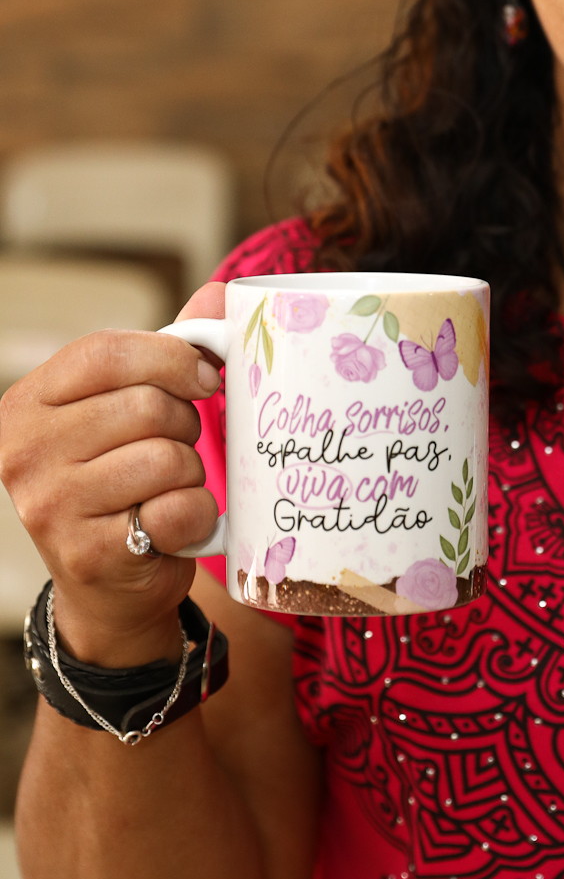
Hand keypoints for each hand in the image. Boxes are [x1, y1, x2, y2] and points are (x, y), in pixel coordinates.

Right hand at [0, 282, 226, 665]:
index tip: (204, 379)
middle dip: (183, 425)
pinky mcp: (91, 555)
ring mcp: (51, 507)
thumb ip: (171, 349)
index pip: (105, 352)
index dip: (170, 358)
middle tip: (176, 447)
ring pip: (166, 458)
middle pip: (145, 406)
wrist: (112, 584)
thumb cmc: (124, 479)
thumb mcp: (133, 407)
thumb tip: (224, 295)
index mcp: (28, 403)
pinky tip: (176, 525)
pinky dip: (197, 516)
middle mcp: (25, 452)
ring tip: (169, 488)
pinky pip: (178, 511)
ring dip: (189, 473)